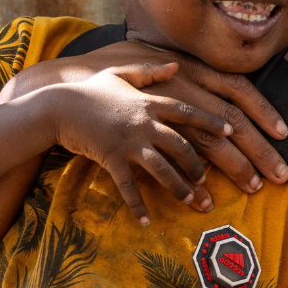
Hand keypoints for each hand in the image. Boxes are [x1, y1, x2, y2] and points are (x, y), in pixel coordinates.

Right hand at [44, 62, 233, 224]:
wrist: (57, 106)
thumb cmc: (88, 90)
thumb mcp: (119, 73)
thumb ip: (149, 72)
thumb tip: (175, 66)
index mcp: (148, 102)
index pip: (188, 112)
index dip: (211, 121)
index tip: (231, 131)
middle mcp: (143, 122)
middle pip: (181, 146)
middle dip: (197, 165)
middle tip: (206, 180)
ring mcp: (128, 141)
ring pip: (162, 169)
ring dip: (179, 187)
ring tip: (191, 201)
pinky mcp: (112, 158)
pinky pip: (129, 186)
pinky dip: (139, 205)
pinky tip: (147, 221)